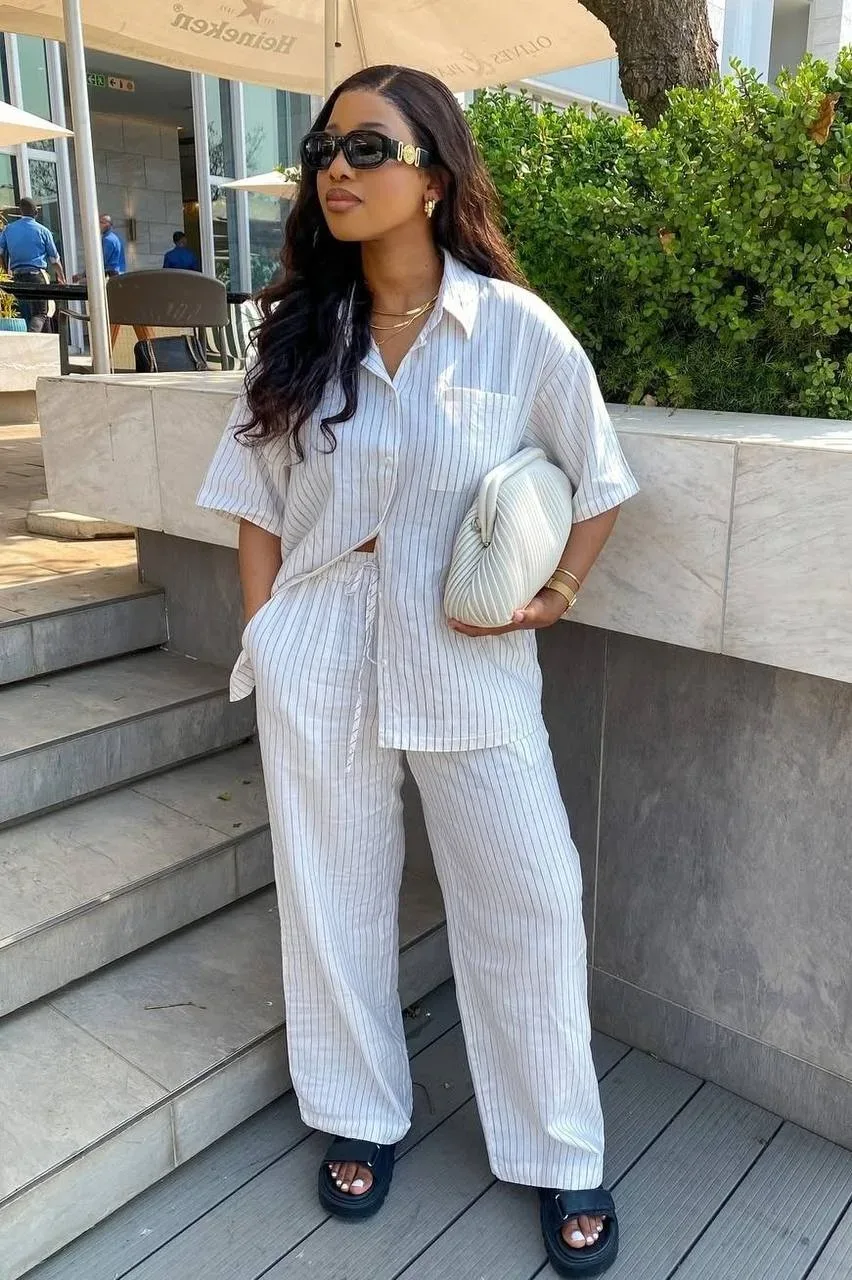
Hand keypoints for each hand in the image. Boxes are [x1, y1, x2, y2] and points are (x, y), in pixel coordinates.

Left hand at [449, 587, 567, 636]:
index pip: (484, 629)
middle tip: (448, 617)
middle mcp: (504, 619)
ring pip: (483, 615)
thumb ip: (530, 614)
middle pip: (480, 625)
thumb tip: (515, 616)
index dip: (468, 628)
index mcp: (509, 624)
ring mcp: (505, 611)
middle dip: (464, 623)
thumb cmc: (549, 605)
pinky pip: (488, 605)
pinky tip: (471, 596)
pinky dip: (477, 603)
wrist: (559, 595)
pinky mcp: (506, 601)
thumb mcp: (542, 611)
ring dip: (469, 613)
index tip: (453, 623)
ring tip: (454, 606)